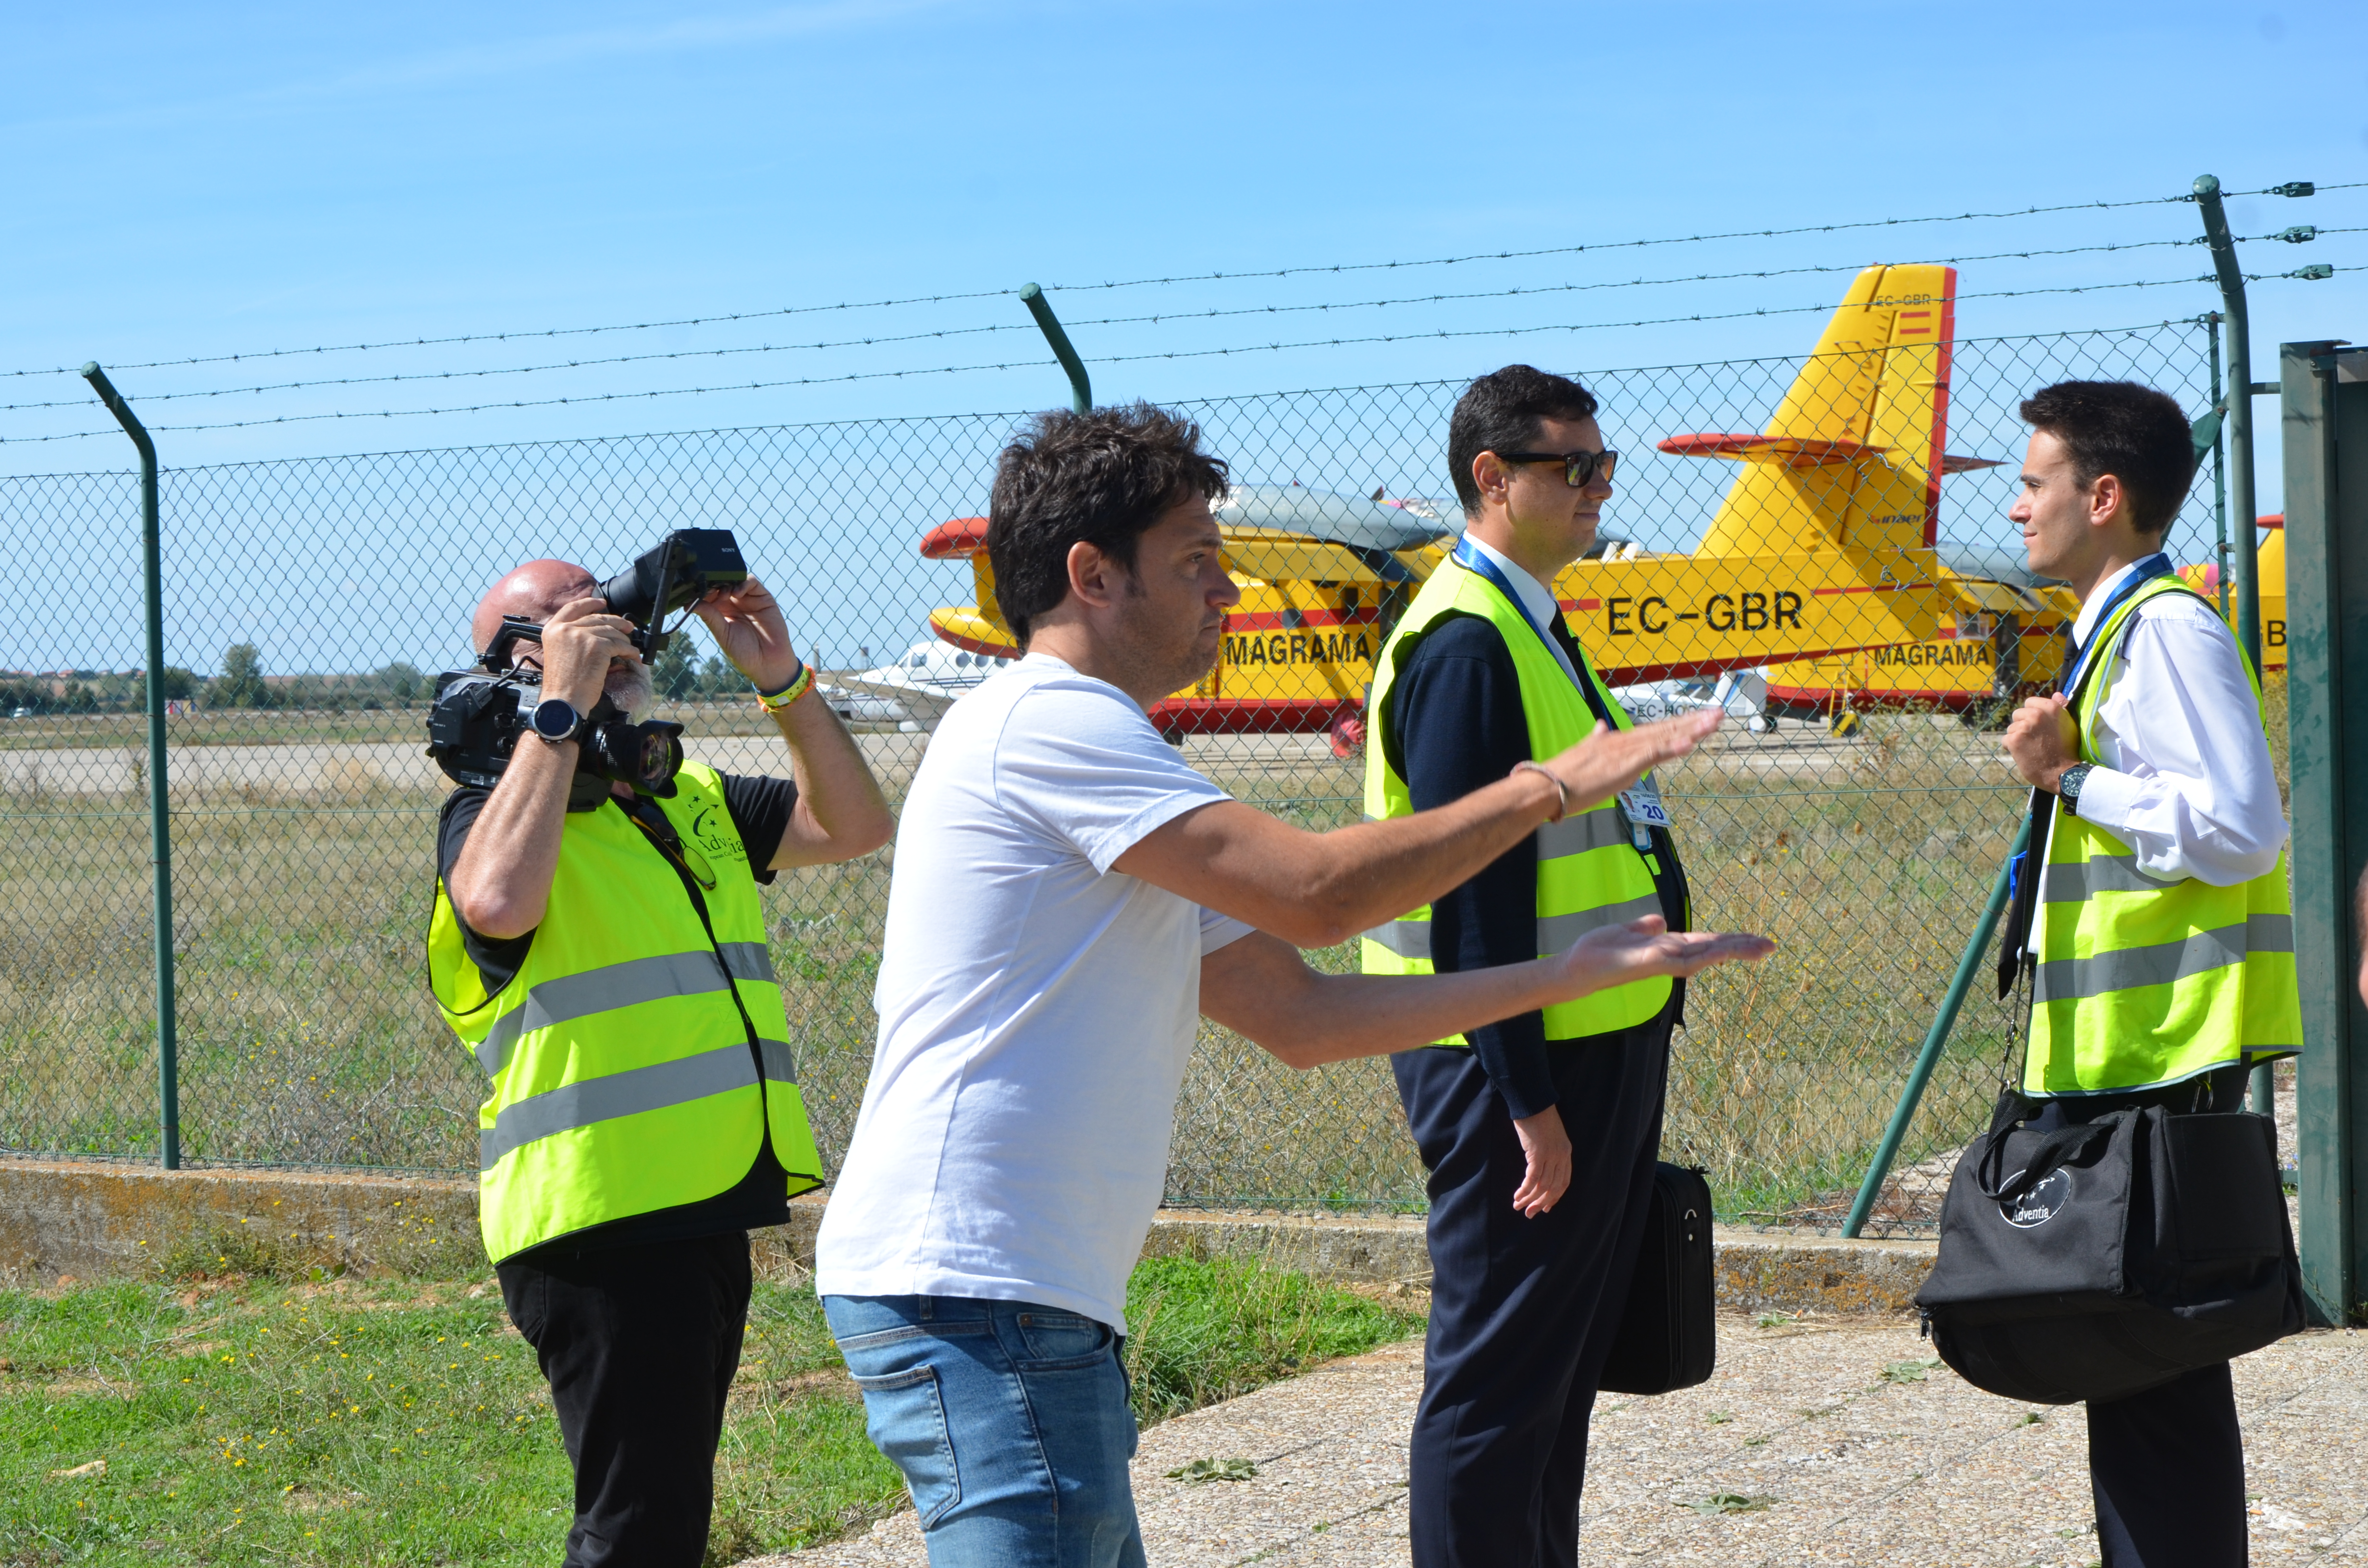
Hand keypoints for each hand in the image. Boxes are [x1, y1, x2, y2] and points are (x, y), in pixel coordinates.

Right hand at [538, 597, 641, 712]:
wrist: (564, 700)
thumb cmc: (563, 684)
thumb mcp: (559, 652)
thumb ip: (571, 637)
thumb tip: (596, 629)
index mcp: (552, 629)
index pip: (573, 608)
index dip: (590, 603)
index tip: (602, 603)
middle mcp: (565, 629)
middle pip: (597, 618)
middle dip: (616, 622)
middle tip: (627, 627)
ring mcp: (581, 635)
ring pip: (611, 631)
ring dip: (624, 640)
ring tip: (630, 648)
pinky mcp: (597, 646)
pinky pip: (619, 644)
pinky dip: (630, 651)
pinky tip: (633, 656)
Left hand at [695, 576, 800, 690]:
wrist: (769, 662)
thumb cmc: (745, 653)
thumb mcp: (723, 634)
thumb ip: (710, 616)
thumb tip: (691, 604)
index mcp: (722, 613)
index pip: (710, 595)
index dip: (703, 592)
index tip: (695, 594)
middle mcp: (735, 604)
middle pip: (721, 584)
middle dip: (714, 585)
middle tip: (708, 590)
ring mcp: (749, 600)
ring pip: (735, 580)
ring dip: (727, 583)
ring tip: (723, 595)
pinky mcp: (763, 598)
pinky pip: (752, 583)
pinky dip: (743, 583)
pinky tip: (736, 593)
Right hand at [1512, 1105, 1570, 1217]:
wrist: (1532, 1102)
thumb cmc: (1538, 1117)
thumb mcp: (1549, 1136)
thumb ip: (1548, 1152)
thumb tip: (1538, 1167)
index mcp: (1566, 1152)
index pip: (1564, 1182)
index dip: (1554, 1197)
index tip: (1544, 1207)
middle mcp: (1561, 1156)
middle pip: (1554, 1187)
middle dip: (1541, 1203)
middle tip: (1530, 1213)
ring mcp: (1551, 1155)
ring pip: (1542, 1185)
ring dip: (1530, 1199)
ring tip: (1518, 1206)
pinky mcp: (1538, 1153)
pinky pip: (1532, 1178)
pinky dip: (1525, 1190)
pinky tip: (1518, 1196)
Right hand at [1538, 711, 1718, 816]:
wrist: (1548, 785)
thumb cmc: (1563, 776)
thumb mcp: (1584, 752)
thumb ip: (1595, 738)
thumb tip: (1599, 726)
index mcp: (1617, 740)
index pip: (1655, 730)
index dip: (1679, 723)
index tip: (1700, 718)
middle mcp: (1625, 741)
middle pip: (1666, 728)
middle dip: (1694, 721)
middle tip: (1719, 713)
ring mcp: (1627, 752)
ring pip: (1666, 737)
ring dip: (1692, 729)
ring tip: (1714, 721)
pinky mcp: (1626, 765)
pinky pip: (1655, 754)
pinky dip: (1674, 746)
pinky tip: (1691, 741)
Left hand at [1549, 915, 1773, 998]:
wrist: (1575, 967)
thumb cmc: (1598, 952)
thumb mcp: (1626, 932)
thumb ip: (1644, 928)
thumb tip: (1660, 920)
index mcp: (1666, 947)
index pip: (1705, 942)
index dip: (1730, 940)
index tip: (1756, 939)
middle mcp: (1669, 956)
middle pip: (1712, 949)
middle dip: (1742, 947)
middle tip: (1772, 946)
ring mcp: (1662, 962)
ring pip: (1704, 956)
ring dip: (1732, 950)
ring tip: (1759, 948)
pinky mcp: (1650, 964)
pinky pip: (1682, 961)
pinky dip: (1703, 955)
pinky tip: (1720, 952)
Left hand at [2001, 693, 2077, 789]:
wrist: (2063, 773)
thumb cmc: (2067, 749)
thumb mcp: (2069, 724)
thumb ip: (2061, 707)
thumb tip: (2056, 693)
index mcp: (2051, 708)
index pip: (2029, 702)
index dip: (2031, 714)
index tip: (2038, 726)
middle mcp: (2037, 714)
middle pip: (2017, 714)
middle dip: (2022, 726)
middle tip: (2036, 739)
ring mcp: (2024, 727)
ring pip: (2011, 728)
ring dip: (2017, 738)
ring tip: (2032, 748)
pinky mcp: (2014, 740)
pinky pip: (2005, 740)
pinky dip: (2012, 748)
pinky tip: (2024, 754)